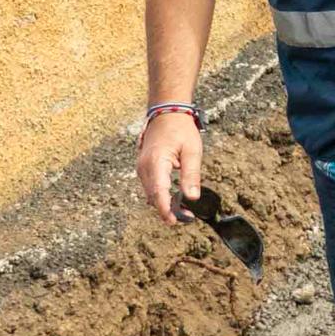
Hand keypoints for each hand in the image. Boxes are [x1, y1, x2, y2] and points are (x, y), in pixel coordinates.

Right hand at [137, 108, 204, 222]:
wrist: (166, 113)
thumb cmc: (181, 130)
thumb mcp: (192, 151)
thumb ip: (191, 175)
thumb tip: (192, 198)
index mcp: (156, 162)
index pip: (158, 192)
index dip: (165, 209)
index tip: (173, 221)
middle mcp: (144, 167)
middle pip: (153, 196)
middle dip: (168, 210)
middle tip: (187, 218)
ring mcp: (142, 168)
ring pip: (151, 193)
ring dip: (165, 204)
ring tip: (184, 213)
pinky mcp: (144, 168)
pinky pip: (151, 186)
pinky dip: (161, 195)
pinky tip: (175, 200)